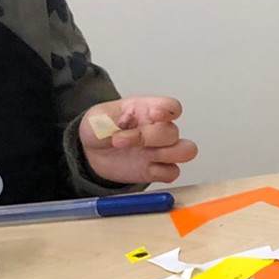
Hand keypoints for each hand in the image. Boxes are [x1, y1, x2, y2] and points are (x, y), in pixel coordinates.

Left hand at [79, 97, 197, 185]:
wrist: (92, 154)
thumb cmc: (100, 130)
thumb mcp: (98, 117)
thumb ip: (109, 119)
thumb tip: (120, 127)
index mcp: (146, 110)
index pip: (171, 106)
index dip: (168, 110)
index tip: (155, 115)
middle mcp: (158, 130)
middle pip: (173, 132)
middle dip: (148, 137)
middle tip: (119, 140)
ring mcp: (160, 150)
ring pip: (186, 151)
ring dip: (166, 154)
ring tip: (143, 155)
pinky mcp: (158, 170)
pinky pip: (173, 172)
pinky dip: (162, 172)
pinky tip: (145, 168)